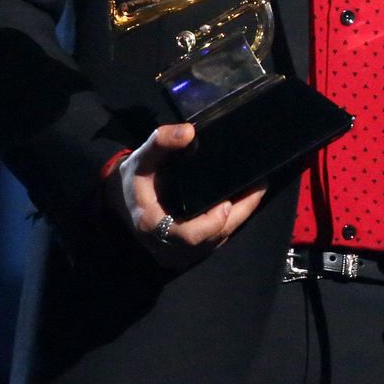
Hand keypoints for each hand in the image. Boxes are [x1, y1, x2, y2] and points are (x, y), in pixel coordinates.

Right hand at [104, 123, 265, 267]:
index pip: (187, 236)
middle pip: (212, 238)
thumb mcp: (141, 157)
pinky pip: (215, 238)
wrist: (125, 199)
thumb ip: (161, 142)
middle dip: (239, 214)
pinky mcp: (190, 250)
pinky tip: (244, 199)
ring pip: (217, 239)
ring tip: (257, 188)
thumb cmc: (135, 178)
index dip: (210, 223)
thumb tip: (189, 132)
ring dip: (239, 216)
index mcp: (153, 225)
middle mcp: (168, 245)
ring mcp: (180, 251)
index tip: (227, 204)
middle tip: (258, 187)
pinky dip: (231, 220)